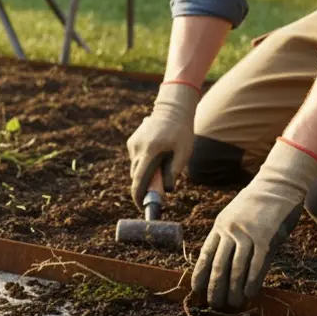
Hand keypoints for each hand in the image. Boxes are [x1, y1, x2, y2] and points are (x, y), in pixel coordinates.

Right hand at [126, 82, 199, 205]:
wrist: (173, 109)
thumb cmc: (182, 132)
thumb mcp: (184, 152)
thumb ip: (174, 171)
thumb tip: (166, 190)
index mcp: (151, 151)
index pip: (139, 179)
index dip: (139, 195)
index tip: (141, 206)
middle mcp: (138, 147)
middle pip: (136, 175)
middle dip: (144, 185)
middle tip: (157, 189)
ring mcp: (133, 143)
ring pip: (136, 167)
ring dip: (145, 172)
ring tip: (161, 164)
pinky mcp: (132, 141)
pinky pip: (136, 158)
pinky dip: (144, 162)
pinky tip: (157, 153)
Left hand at [191, 140, 316, 309]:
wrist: (279, 184)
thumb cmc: (257, 204)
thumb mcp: (234, 216)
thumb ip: (228, 237)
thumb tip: (222, 264)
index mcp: (220, 226)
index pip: (206, 254)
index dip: (200, 274)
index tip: (197, 290)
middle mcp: (231, 231)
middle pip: (219, 266)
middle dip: (215, 288)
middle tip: (215, 305)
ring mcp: (248, 234)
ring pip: (237, 268)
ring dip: (234, 290)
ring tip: (232, 304)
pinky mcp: (267, 238)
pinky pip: (257, 265)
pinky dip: (252, 281)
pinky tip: (249, 293)